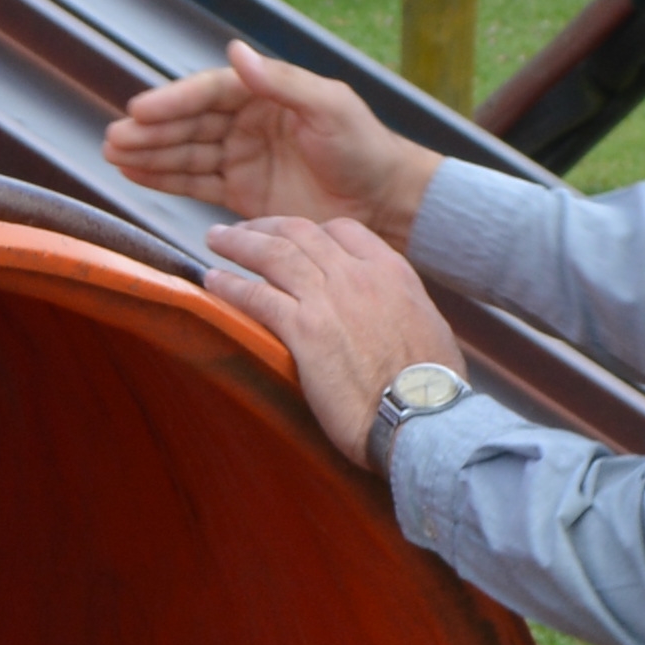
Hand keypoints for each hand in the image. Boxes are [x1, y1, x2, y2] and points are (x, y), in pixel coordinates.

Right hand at [105, 39, 445, 244]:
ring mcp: (242, 159)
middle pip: (189, 123)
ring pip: (185, 153)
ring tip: (113, 154)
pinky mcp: (241, 194)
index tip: (140, 109)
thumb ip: (282, 82)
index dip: (173, 100)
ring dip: (149, 153)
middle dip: (150, 130)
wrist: (386, 204)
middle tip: (114, 137)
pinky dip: (163, 179)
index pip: (209, 92)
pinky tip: (134, 173)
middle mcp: (248, 123)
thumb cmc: (365, 148)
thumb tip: (237, 52)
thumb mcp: (330, 106)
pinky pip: (194, 183)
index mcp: (267, 93)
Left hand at [196, 214, 467, 469]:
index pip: (343, 230)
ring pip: (273, 254)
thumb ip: (398, 308)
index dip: (311, 229)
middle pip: (300, 233)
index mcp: (392, 272)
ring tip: (216, 239)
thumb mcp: (427, 327)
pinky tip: (212, 281)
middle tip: (240, 230)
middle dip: (265, 227)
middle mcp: (358, 275)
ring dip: (239, 243)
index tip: (291, 235)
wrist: (426, 417)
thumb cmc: (433, 388)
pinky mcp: (305, 330)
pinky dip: (230, 285)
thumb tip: (386, 314)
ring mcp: (329, 299)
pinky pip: (257, 296)